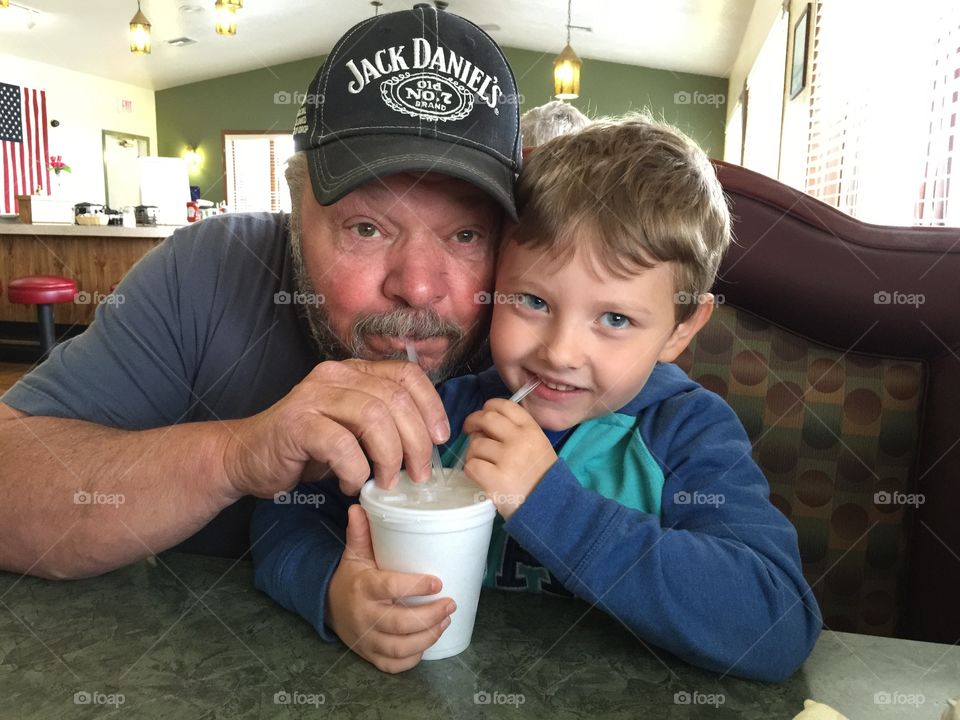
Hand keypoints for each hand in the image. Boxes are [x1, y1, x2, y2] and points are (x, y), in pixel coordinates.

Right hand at [222, 359, 448, 498]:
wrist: (248, 457)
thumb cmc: (307, 448)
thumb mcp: (353, 430)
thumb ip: (385, 424)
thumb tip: (429, 444)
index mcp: (354, 372)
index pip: (406, 375)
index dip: (431, 406)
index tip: (439, 439)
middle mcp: (336, 376)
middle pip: (395, 399)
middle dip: (416, 441)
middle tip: (418, 475)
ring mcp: (314, 397)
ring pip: (374, 417)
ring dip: (389, 457)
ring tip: (386, 482)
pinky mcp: (296, 424)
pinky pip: (341, 445)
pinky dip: (355, 470)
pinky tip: (351, 483)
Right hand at [326, 505, 455, 672]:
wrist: (327, 606)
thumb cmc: (350, 577)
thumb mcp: (354, 554)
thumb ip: (360, 532)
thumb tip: (361, 505)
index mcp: (364, 588)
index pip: (390, 589)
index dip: (415, 588)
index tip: (438, 582)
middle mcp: (364, 616)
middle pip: (400, 623)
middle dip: (431, 616)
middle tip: (450, 605)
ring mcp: (366, 639)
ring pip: (400, 647)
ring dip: (427, 637)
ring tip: (444, 622)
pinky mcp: (369, 655)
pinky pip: (393, 665)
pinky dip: (412, 659)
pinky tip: (426, 644)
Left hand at [461, 398, 556, 518]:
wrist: (549, 507)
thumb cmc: (542, 478)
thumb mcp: (538, 446)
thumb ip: (517, 432)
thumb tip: (486, 424)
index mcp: (531, 430)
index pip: (505, 405)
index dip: (489, 407)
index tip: (484, 414)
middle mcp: (519, 439)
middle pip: (486, 418)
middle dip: (472, 422)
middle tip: (469, 430)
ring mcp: (507, 458)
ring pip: (475, 444)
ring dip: (473, 452)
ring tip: (482, 463)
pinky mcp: (495, 478)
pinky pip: (471, 465)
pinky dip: (471, 470)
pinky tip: (480, 476)